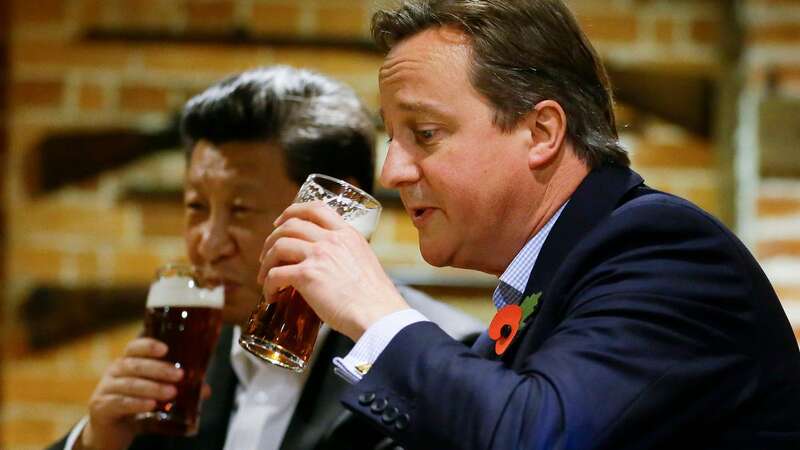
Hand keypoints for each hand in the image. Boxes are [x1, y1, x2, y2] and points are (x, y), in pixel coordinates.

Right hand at [78, 338, 182, 449]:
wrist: (110, 431)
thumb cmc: (136, 406)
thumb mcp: (156, 395)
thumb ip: (178, 389)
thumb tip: (205, 390)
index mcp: (129, 362)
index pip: (135, 347)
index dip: (149, 345)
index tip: (166, 349)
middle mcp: (115, 371)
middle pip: (135, 365)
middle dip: (159, 369)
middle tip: (179, 376)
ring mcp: (105, 388)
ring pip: (129, 384)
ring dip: (152, 388)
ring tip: (171, 393)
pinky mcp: (100, 407)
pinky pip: (120, 403)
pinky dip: (137, 403)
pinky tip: (151, 406)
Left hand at [257, 202, 408, 340]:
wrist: (377, 315)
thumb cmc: (374, 298)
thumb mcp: (365, 262)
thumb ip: (348, 255)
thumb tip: (332, 266)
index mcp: (347, 234)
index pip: (316, 208)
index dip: (292, 211)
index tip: (280, 222)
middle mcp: (332, 239)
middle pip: (291, 225)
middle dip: (272, 238)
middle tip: (267, 254)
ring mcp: (318, 255)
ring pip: (279, 246)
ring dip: (267, 262)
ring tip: (265, 277)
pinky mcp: (307, 275)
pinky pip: (276, 274)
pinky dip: (268, 284)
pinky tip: (271, 295)